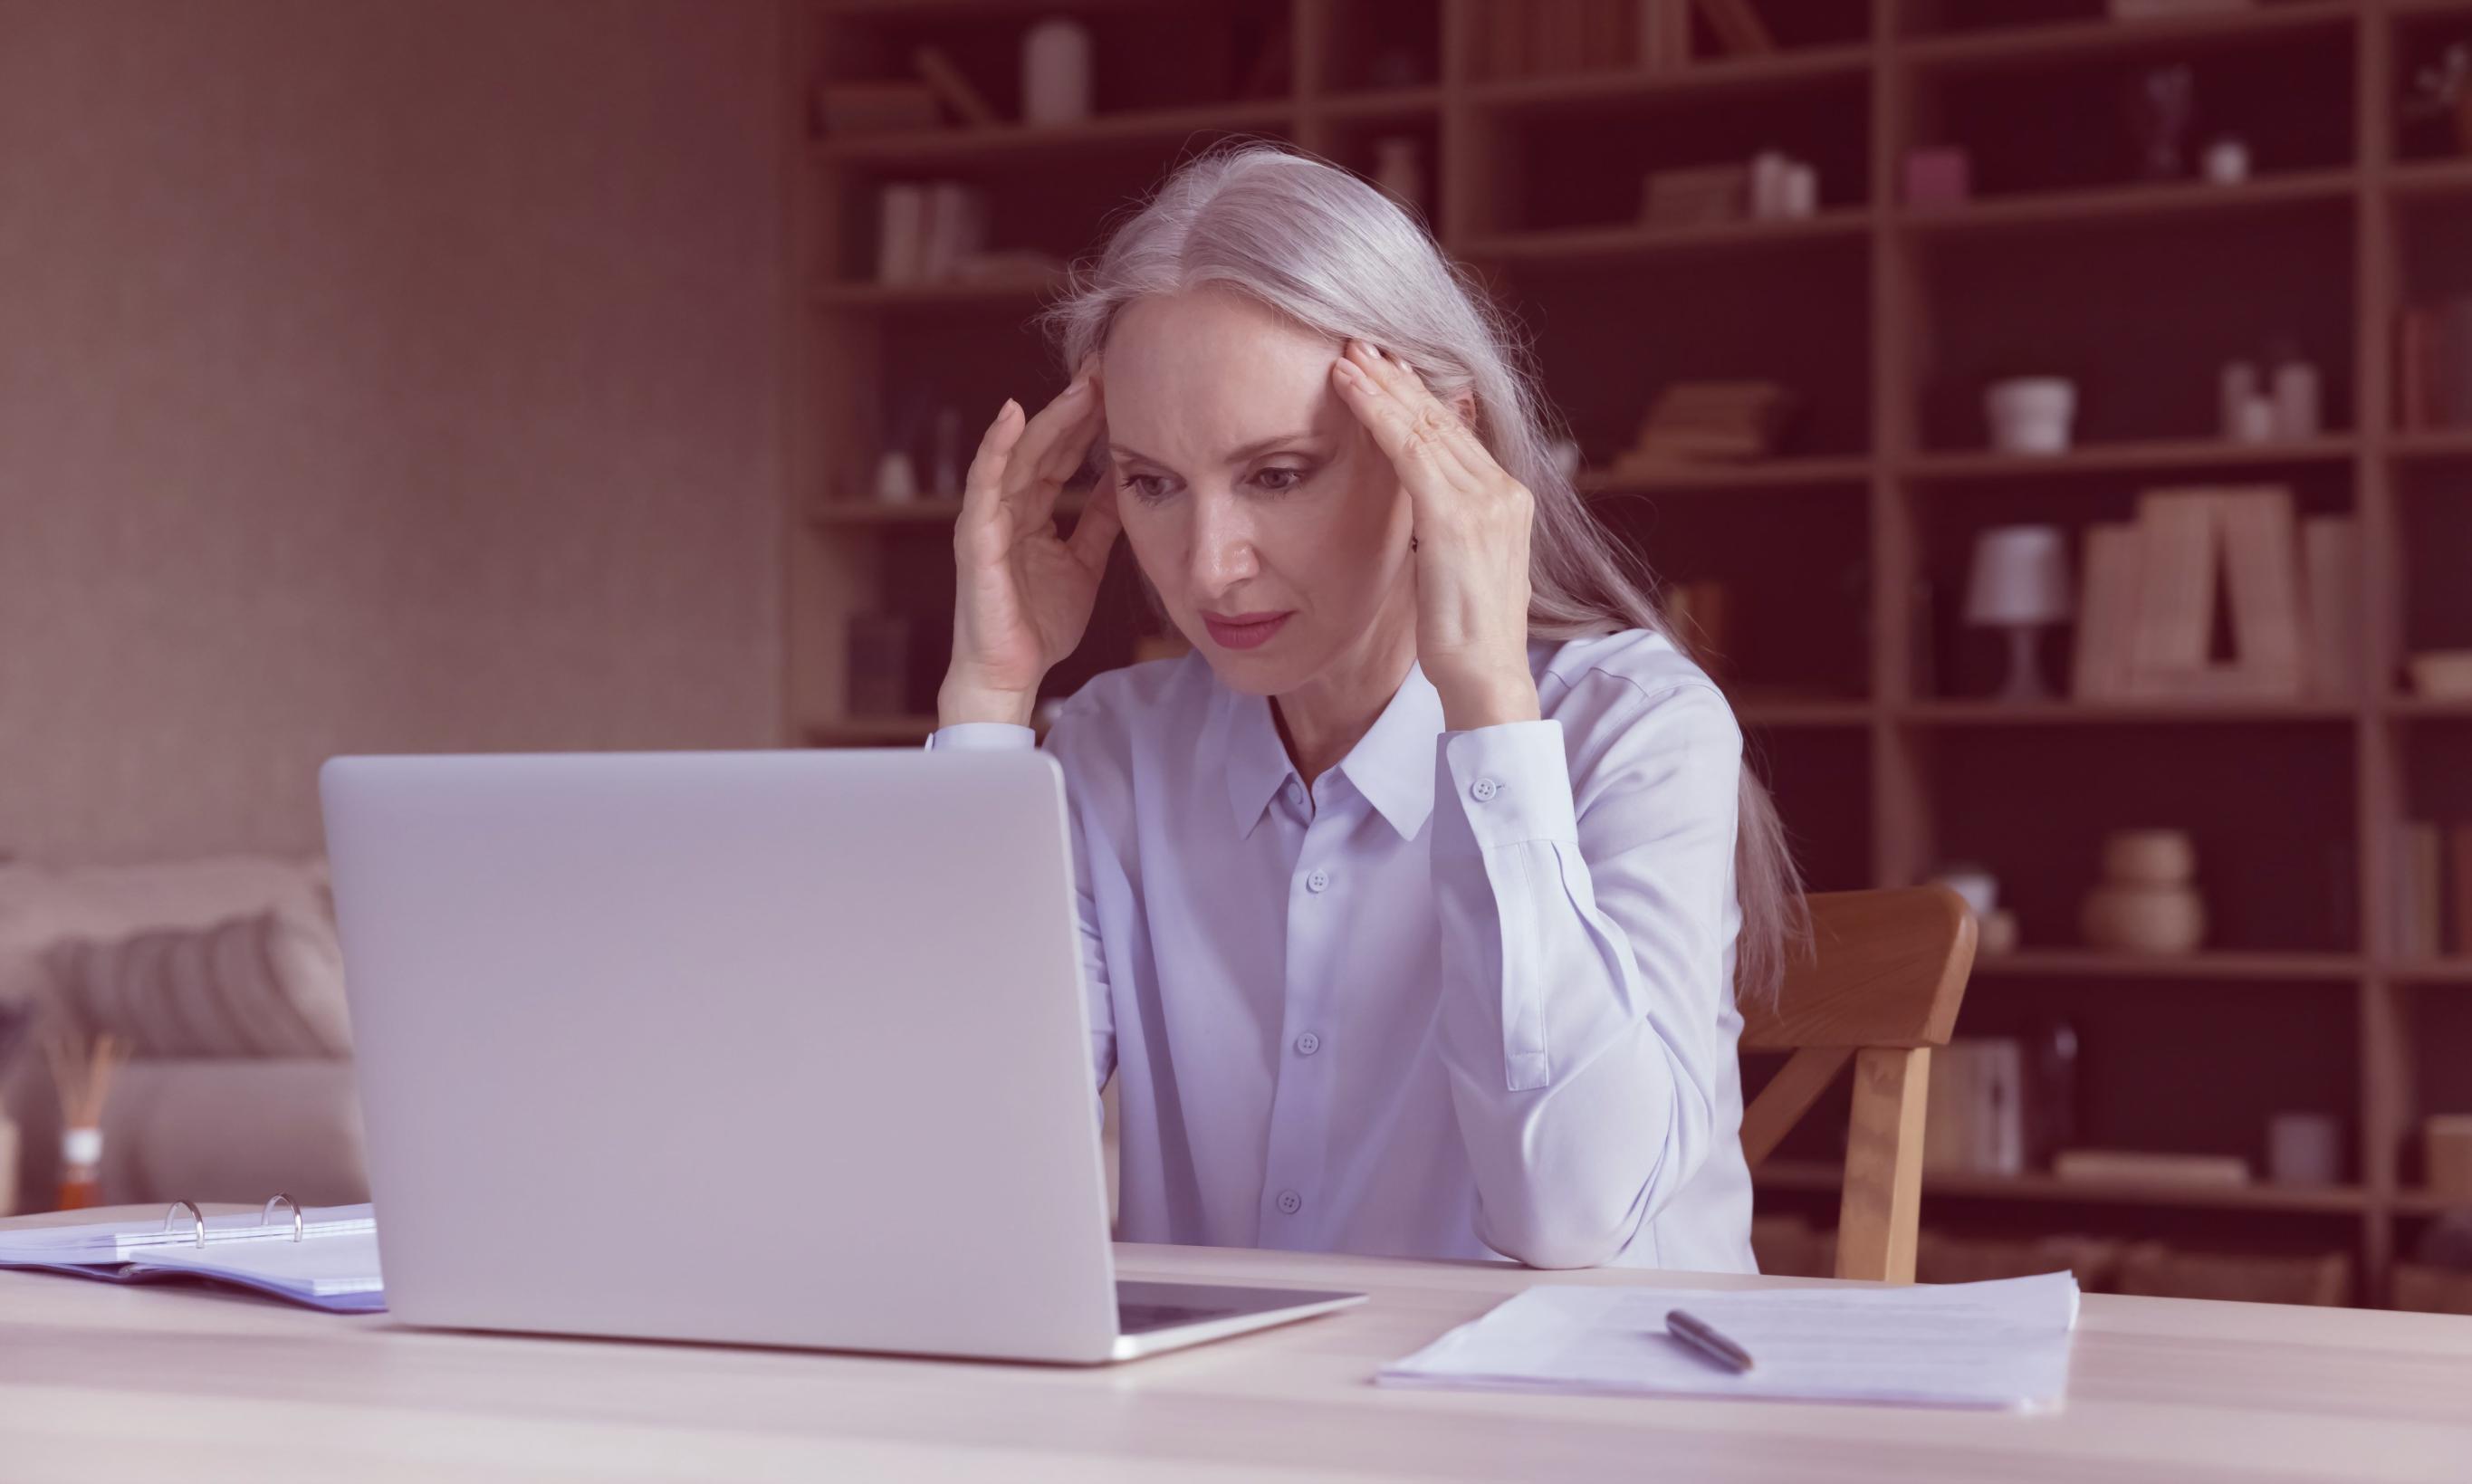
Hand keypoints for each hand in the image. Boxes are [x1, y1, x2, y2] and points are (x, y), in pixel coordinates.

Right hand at [939, 364, 1121, 727]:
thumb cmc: (1039, 624)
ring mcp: (987, 518)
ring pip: (1018, 454)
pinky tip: (1012, 414)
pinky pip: (984, 484)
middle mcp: (1006, 507)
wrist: (1010, 674)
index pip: (1062, 455)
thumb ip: (1096, 522)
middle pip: (1043, 445)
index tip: (1123, 387)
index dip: (1090, 421)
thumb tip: (1122, 483)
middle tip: (1107, 366)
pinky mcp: (975, 536)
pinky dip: (996, 447)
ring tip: (1081, 383)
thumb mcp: (1084, 563)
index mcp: (1031, 513)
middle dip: (1076, 405)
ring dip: (1049, 416)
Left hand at [1330, 339, 1540, 729]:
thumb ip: (1446, 523)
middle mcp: (1503, 491)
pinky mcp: (1456, 518)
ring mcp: (1485, 502)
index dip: (1417, 397)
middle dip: (1397, 378)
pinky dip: (1377, 415)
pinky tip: (1351, 390)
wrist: (1487, 676)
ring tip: (1346, 356)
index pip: (1457, 433)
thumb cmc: (1465, 633)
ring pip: (1423, 426)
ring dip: (1381, 386)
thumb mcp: (1457, 565)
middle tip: (1359, 343)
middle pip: (1442, 418)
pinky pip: (1409, 453)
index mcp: (1506, 499)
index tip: (1383, 367)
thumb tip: (1419, 498)